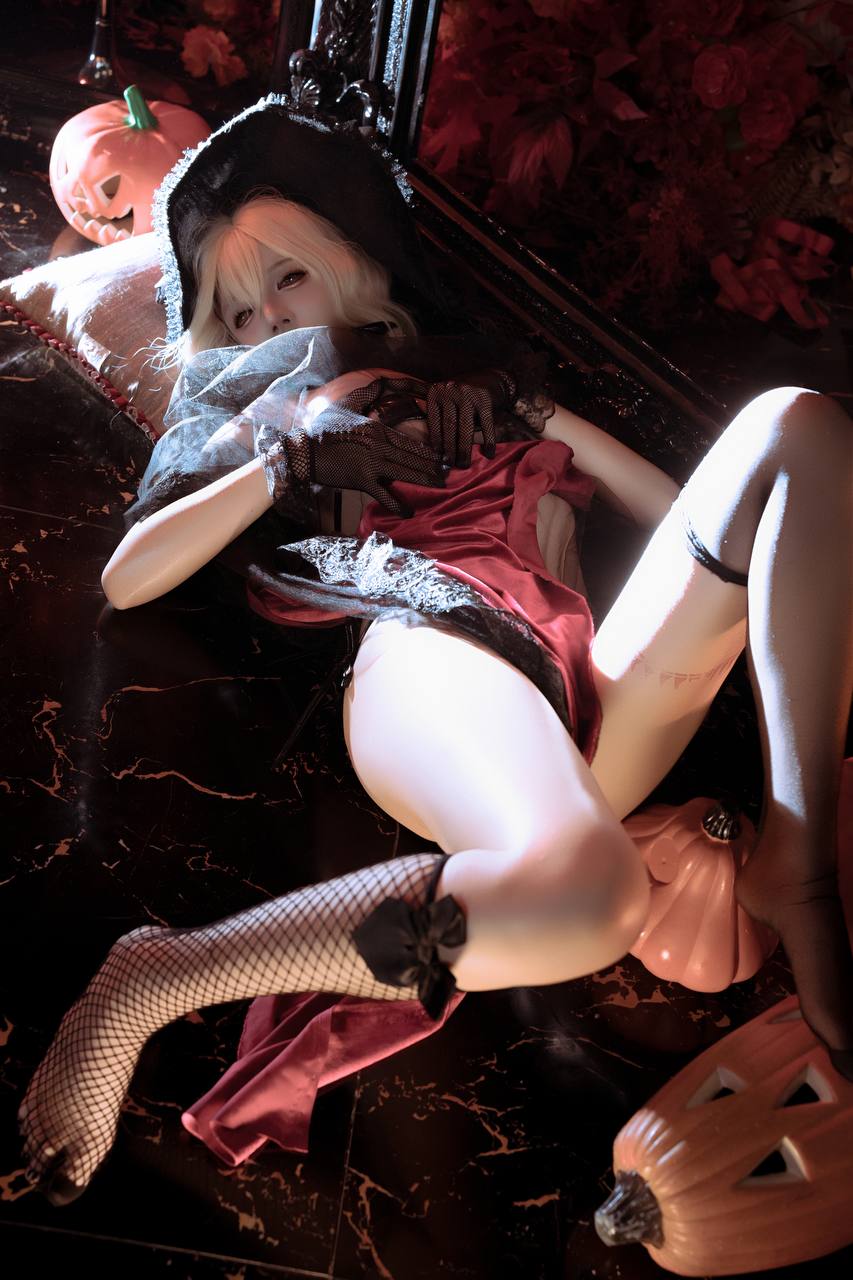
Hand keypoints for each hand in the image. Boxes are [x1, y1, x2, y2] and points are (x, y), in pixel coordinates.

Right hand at [257, 383, 444, 517]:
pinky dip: (398, 504)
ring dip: (425, 481)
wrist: (304, 451)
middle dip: (433, 467)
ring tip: (440, 486)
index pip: (409, 442)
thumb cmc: (324, 429)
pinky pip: (384, 494)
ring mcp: (371, 463)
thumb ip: (367, 396)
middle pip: (412, 458)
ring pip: (405, 473)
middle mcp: (378, 445)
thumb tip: (381, 382)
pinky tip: (409, 512)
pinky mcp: (362, 480)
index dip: (428, 452)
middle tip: (449, 474)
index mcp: (377, 429)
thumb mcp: (348, 406)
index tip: (442, 457)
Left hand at [425, 369, 516, 466]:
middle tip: (451, 464)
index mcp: (437, 392)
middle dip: (450, 448)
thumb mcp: (447, 399)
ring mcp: (468, 394)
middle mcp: (450, 391)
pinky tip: (489, 453)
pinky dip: (488, 441)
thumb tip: (435, 447)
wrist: (492, 378)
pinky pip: (486, 425)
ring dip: (465, 449)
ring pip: (465, 428)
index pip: (434, 420)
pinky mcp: (485, 399)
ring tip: (464, 464)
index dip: (436, 440)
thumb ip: (439, 415)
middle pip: (449, 426)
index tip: (439, 455)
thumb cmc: (465, 395)